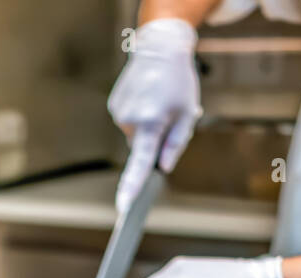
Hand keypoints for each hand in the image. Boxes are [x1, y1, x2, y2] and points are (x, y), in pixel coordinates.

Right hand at [108, 18, 201, 212]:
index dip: (132, 187)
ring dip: (147, 125)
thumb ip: (176, 145)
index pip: (140, 164)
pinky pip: (128, 123)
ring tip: (157, 101)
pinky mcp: (114, 106)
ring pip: (135, 135)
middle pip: (141, 148)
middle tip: (168, 115)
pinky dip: (138, 116)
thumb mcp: (187, 114)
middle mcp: (130, 120)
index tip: (123, 207)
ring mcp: (119, 113)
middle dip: (154, 139)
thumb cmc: (178, 81)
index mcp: (152, 123)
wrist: (159, 47)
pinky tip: (147, 97)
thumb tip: (164, 167)